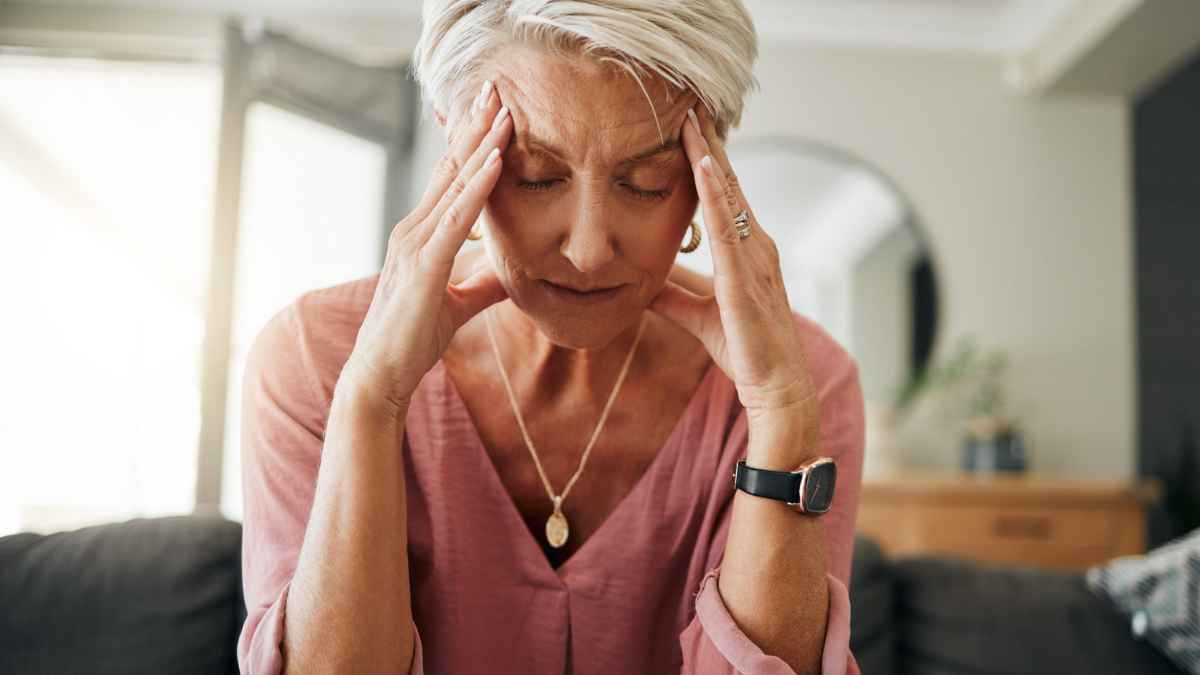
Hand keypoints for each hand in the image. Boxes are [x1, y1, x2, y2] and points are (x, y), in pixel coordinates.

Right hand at [340, 83, 512, 413]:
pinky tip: (495, 162)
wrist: (381, 374)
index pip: (450, 179)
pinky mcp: (424, 265)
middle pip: (450, 168)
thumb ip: (485, 283)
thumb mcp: (460, 304)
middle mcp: (414, 229)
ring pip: (455, 184)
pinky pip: (456, 219)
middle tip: (496, 87)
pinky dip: (477, 188)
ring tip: (504, 110)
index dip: (472, 142)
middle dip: (474, 126)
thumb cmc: (413, 339)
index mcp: (421, 235)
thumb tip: (514, 272)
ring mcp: (415, 243)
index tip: (494, 110)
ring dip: (481, 145)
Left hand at [649, 104, 817, 421]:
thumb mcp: (697, 314)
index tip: (688, 128)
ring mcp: (755, 256)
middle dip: (709, 144)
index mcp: (747, 251)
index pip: (723, 196)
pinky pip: (729, 225)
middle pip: (728, 184)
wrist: (774, 387)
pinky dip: (715, 194)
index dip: (706, 162)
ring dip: (709, 156)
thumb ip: (673, 292)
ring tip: (691, 119)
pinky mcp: (746, 275)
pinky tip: (701, 166)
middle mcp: (756, 245)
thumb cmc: (745, 352)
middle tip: (689, 104)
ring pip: (729, 195)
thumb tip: (641, 279)